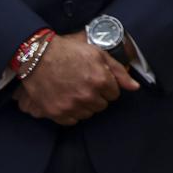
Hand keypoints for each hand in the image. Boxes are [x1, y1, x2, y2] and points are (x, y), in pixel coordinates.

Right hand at [14, 31, 138, 125]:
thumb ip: (119, 71)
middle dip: (97, 95)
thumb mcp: (98, 54)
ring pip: (88, 114)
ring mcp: (71, 106)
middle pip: (102, 105)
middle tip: (85, 84)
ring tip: (75, 90)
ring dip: (84, 105)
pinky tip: (66, 99)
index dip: (107, 86)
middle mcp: (87, 95)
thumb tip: (134, 87)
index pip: (114, 94)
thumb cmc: (69, 51)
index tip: (98, 79)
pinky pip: (72, 121)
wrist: (38, 57)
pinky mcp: (56, 113)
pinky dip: (71, 112)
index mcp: (100, 80)